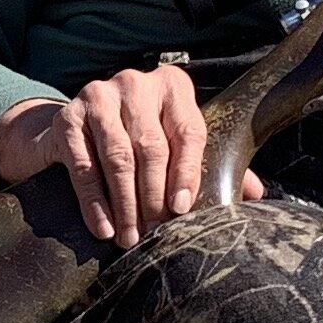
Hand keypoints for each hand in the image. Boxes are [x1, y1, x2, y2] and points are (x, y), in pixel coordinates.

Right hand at [0, 60, 264, 245]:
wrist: (75, 125)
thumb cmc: (139, 138)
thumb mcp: (175, 142)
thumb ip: (211, 163)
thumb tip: (255, 194)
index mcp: (172, 87)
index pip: (188, 131)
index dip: (188, 172)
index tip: (182, 208)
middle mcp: (135, 84)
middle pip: (151, 147)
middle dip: (154, 197)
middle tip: (156, 233)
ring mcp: (98, 97)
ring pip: (118, 157)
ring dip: (126, 205)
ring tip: (131, 238)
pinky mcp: (67, 118)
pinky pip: (84, 166)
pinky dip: (95, 202)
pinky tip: (104, 227)